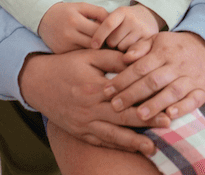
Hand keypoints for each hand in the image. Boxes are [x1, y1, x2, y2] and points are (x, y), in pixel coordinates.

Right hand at [20, 49, 160, 154]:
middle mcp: (89, 109)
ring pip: (112, 136)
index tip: (165, 102)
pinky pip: (99, 142)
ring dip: (133, 142)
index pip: (126, 96)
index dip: (146, 100)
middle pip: (123, 118)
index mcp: (95, 88)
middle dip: (147, 122)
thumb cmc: (65, 65)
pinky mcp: (78, 131)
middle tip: (168, 124)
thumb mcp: (89, 55)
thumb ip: (114, 58)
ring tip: (152, 148)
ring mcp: (83, 123)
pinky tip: (129, 149)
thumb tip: (138, 59)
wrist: (36, 82)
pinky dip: (115, 146)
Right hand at [39, 2, 109, 53]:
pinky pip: (78, 56)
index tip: (114, 34)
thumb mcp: (82, 6)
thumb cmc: (67, 12)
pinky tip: (90, 51)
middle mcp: (69, 35)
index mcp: (75, 21)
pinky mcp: (60, 53)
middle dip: (104, 44)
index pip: (98, 32)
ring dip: (96, 51)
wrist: (44, 18)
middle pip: (94, 44)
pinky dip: (85, 55)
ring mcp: (64, 46)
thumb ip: (98, 12)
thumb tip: (113, 23)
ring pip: (87, 53)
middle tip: (112, 44)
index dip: (109, 34)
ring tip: (102, 47)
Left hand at [90, 4, 161, 50]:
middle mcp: (132, 20)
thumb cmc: (126, 19)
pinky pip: (132, 52)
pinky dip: (129, 52)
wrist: (149, 15)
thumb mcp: (117, 16)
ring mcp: (141, 30)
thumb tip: (94, 45)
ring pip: (121, 48)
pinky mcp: (148, 39)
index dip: (99, 36)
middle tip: (117, 38)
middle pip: (112, 41)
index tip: (93, 46)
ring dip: (120, 48)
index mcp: (122, 11)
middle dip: (111, 43)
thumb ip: (105, 26)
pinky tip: (132, 45)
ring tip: (126, 40)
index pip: (108, 24)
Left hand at [104, 31, 204, 123]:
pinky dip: (182, 108)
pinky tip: (169, 115)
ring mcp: (190, 78)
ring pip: (172, 91)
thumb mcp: (158, 40)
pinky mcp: (202, 90)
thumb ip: (140, 47)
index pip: (140, 67)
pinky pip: (193, 100)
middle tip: (115, 106)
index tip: (107, 91)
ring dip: (155, 104)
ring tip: (139, 115)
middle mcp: (176, 65)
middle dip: (133, 94)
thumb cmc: (175, 48)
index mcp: (163, 52)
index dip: (123, 79)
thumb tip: (124, 57)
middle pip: (153, 80)